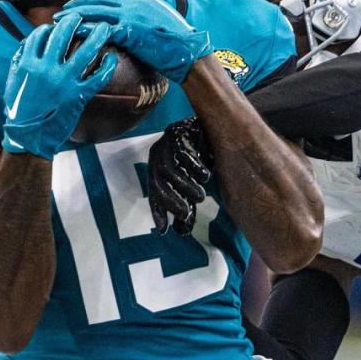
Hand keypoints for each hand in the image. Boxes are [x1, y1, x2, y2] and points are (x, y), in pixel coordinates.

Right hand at [2, 17, 117, 158]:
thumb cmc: (19, 110)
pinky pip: (97, 77)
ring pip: (84, 52)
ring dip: (97, 36)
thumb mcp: (13, 82)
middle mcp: (46, 69)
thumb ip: (19, 61)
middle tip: (82, 16)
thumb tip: (26, 45)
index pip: (40, 36)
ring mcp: (63, 81)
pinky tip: (112, 57)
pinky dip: (107, 66)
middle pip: (62, 36)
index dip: (50, 27)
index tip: (57, 25)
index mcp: (28, 64)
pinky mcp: (77, 95)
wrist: (29, 136)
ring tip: (106, 27)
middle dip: (74, 21)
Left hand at [55, 0, 211, 82]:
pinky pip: (103, 29)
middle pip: (100, 1)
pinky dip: (87, 30)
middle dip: (79, 5)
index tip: (82, 4)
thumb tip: (137, 24)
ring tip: (61, 21)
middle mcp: (136, 3)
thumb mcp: (162, 22)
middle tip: (64, 10)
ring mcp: (133, 16)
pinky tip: (75, 32)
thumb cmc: (179, 42)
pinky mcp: (130, 31)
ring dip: (76, 16)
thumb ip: (147, 18)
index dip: (95, 0)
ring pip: (97, 12)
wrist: (189, 51)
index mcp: (144, 0)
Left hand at [147, 118, 213, 234]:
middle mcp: (157, 157)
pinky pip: (183, 152)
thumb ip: (187, 205)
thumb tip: (182, 233)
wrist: (206, 126)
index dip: (158, 212)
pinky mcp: (178, 132)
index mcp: (156, 170)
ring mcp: (166, 143)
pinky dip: (194, 166)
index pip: (154, 194)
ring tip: (201, 197)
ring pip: (170, 168)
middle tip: (186, 213)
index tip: (164, 231)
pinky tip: (206, 176)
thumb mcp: (190, 184)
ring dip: (185, 186)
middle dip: (171, 200)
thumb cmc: (197, 159)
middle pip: (158, 182)